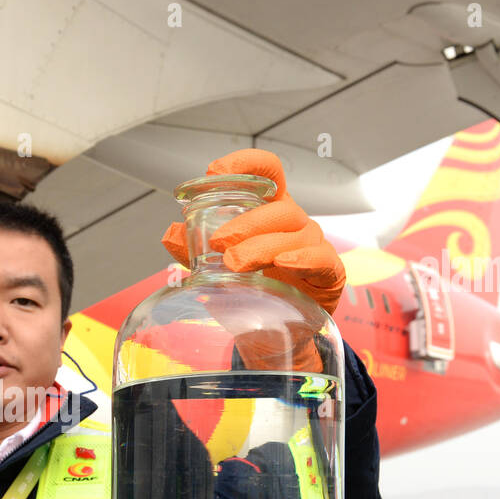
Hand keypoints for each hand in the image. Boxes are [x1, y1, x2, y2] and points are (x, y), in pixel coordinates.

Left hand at [160, 149, 344, 317]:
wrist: (270, 335)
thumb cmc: (248, 290)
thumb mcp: (214, 269)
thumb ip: (193, 250)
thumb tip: (170, 233)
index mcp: (269, 212)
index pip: (268, 172)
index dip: (246, 163)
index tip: (215, 173)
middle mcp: (294, 223)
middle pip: (279, 208)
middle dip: (246, 223)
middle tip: (217, 242)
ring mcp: (314, 246)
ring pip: (295, 235)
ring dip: (262, 247)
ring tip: (234, 264)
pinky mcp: (329, 274)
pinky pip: (322, 260)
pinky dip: (303, 260)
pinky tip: (284, 264)